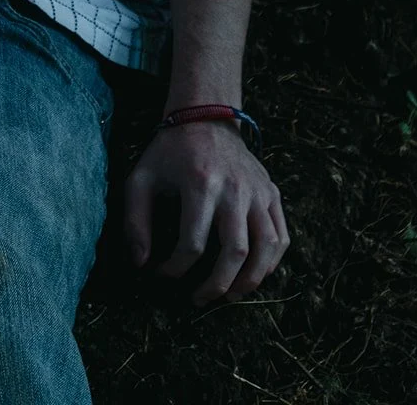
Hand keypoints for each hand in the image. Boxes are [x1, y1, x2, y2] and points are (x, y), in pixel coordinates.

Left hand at [123, 121, 288, 304]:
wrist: (205, 117)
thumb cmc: (169, 153)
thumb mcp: (141, 178)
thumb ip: (135, 221)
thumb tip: (140, 263)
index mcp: (200, 183)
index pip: (193, 244)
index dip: (175, 269)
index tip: (161, 274)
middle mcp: (235, 188)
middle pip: (235, 252)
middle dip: (216, 285)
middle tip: (198, 299)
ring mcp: (258, 191)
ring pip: (266, 249)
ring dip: (249, 281)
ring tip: (228, 295)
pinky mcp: (271, 193)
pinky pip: (281, 236)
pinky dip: (271, 262)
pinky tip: (252, 274)